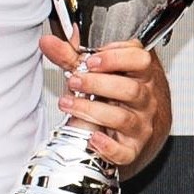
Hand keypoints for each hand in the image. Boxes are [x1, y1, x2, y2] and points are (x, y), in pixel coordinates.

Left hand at [45, 33, 169, 172]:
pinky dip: (108, 147)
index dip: (116, 58)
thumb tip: (49, 42)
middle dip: (98, 84)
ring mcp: (140, 124)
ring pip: (122, 118)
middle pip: (130, 89)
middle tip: (74, 80)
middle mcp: (144, 99)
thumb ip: (71, 56)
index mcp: (140, 75)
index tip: (91, 61)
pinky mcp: (132, 148)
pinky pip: (124, 151)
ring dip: (91, 110)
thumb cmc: (112, 94)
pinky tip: (92, 138)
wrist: (128, 127)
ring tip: (68, 104)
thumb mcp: (93, 72)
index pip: (140, 60)